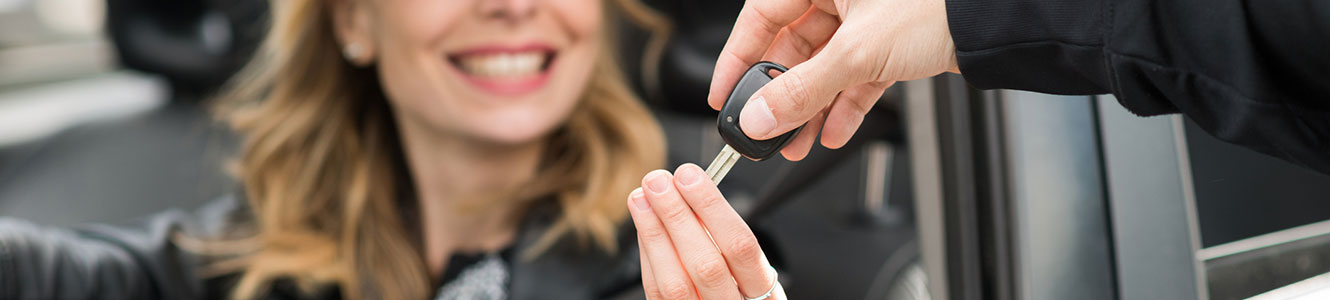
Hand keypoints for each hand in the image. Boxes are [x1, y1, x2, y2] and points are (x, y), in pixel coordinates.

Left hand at [627, 164, 784, 299]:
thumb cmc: (742, 288)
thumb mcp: (749, 267)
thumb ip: (724, 235)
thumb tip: (689, 190)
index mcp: (763, 291)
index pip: (740, 245)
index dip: (712, 208)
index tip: (690, 176)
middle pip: (706, 264)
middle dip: (677, 216)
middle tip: (657, 182)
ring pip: (676, 284)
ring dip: (654, 234)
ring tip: (640, 199)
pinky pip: (658, 293)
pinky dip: (649, 256)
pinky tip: (644, 228)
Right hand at [708, 0, 959, 160]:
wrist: (996, 23)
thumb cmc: (936, 6)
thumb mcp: (856, 53)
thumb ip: (801, 90)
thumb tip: (758, 117)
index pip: (760, 16)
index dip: (737, 57)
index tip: (724, 94)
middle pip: (792, 47)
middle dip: (781, 96)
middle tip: (765, 129)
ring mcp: (865, 18)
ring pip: (823, 67)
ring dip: (810, 108)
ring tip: (798, 143)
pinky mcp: (890, 42)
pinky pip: (854, 76)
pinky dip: (844, 105)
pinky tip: (834, 132)